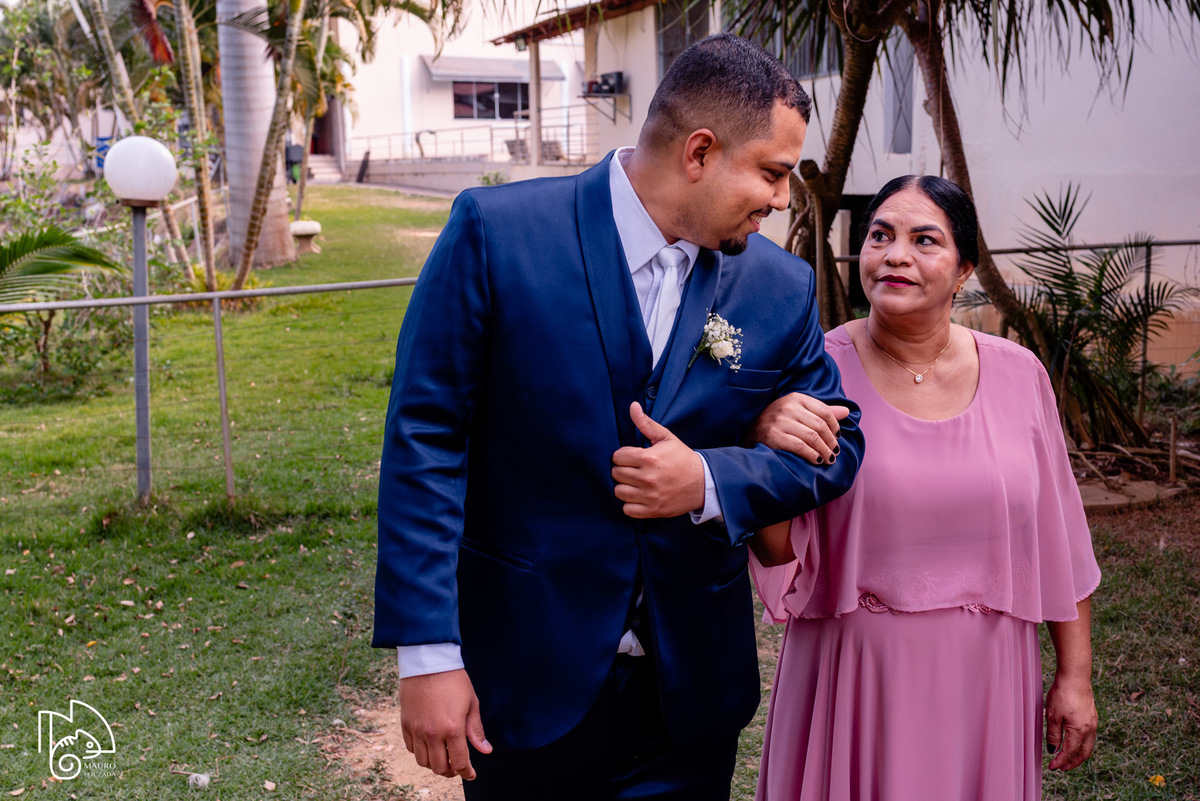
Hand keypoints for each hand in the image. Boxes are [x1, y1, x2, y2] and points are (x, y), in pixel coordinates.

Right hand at [398, 669, 491, 780]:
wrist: (429, 662)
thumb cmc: (454, 680)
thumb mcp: (471, 703)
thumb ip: (476, 730)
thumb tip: (485, 750)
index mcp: (453, 728)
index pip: (460, 762)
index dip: (467, 772)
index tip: (470, 774)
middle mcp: (433, 733)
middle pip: (440, 767)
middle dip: (451, 771)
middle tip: (457, 766)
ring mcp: (417, 730)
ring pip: (423, 761)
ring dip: (434, 764)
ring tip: (443, 757)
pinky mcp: (405, 724)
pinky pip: (410, 748)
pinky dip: (420, 752)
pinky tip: (428, 746)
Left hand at [612, 402, 704, 518]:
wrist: (703, 482)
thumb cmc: (682, 458)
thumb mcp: (666, 438)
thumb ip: (646, 424)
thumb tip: (632, 406)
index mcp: (649, 458)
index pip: (617, 457)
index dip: (623, 455)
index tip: (632, 457)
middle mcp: (647, 478)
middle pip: (616, 473)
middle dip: (623, 470)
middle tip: (634, 469)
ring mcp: (650, 496)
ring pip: (619, 492)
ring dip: (624, 487)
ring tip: (634, 483)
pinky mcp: (653, 510)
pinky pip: (627, 510)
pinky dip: (630, 504)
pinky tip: (638, 496)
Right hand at [747, 393, 849, 464]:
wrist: (749, 431)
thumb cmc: (778, 422)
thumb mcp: (798, 411)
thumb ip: (821, 411)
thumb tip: (847, 411)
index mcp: (796, 398)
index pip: (825, 411)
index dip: (835, 427)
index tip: (837, 438)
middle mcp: (788, 407)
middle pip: (820, 426)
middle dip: (831, 442)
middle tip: (835, 452)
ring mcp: (780, 421)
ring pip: (812, 437)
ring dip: (824, 450)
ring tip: (829, 459)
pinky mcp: (774, 436)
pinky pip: (800, 447)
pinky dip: (812, 455)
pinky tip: (816, 460)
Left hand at [1044, 675, 1097, 770]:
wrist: (1075, 677)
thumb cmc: (1062, 695)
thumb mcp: (1052, 716)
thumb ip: (1053, 735)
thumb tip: (1053, 751)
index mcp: (1079, 731)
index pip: (1069, 752)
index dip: (1060, 761)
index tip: (1051, 767)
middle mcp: (1090, 729)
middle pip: (1083, 753)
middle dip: (1072, 763)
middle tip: (1061, 768)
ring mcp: (1093, 722)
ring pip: (1088, 746)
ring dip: (1078, 754)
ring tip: (1068, 758)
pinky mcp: (1092, 716)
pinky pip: (1089, 736)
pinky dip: (1082, 744)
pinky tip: (1074, 742)